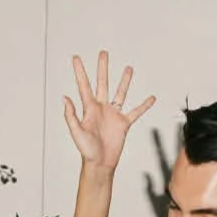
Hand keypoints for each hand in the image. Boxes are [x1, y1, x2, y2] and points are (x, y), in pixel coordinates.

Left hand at [64, 52, 155, 173]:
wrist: (100, 164)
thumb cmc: (86, 150)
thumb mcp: (76, 132)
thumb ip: (71, 115)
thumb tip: (64, 97)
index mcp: (89, 108)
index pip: (84, 85)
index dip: (80, 71)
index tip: (75, 57)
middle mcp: (101, 108)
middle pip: (102, 83)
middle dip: (102, 68)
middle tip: (103, 53)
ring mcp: (113, 114)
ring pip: (120, 93)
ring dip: (124, 81)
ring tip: (129, 68)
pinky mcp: (124, 123)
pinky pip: (136, 111)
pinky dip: (144, 105)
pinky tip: (151, 98)